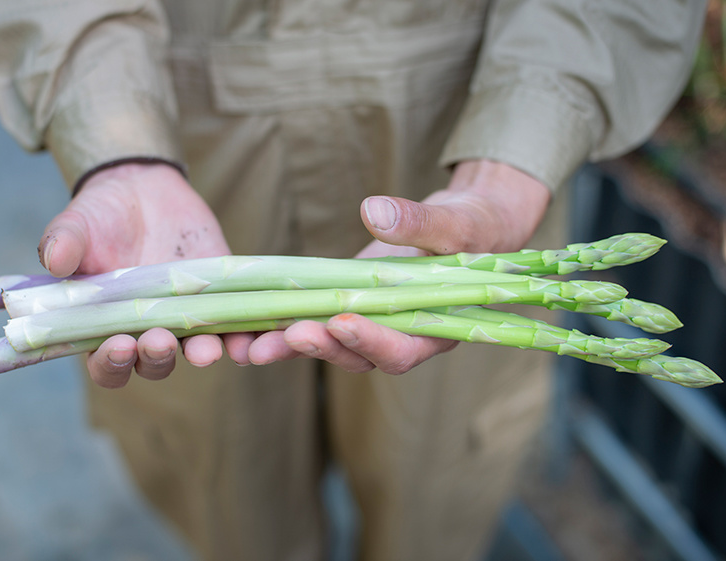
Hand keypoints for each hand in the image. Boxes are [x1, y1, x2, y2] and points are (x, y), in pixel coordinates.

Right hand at [38, 162, 232, 387]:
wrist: (142, 192)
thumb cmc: (98, 217)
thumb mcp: (74, 226)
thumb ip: (62, 244)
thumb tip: (53, 259)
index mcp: (104, 327)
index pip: (107, 364)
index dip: (112, 363)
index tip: (119, 344)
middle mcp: (147, 331)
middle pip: (153, 363)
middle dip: (157, 357)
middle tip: (160, 340)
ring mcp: (186, 318)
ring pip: (196, 351)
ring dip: (204, 354)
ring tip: (206, 350)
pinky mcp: (221, 299)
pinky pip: (236, 327)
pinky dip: (245, 338)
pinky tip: (251, 341)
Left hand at [243, 160, 551, 373]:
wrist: (465, 226)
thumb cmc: (471, 227)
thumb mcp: (455, 222)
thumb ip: (421, 222)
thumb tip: (373, 210)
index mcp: (436, 327)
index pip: (402, 347)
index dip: (372, 339)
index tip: (342, 320)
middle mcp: (402, 336)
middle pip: (360, 356)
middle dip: (324, 347)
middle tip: (289, 334)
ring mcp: (374, 324)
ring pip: (333, 346)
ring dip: (297, 345)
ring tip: (257, 344)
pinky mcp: (350, 307)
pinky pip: (318, 322)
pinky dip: (289, 324)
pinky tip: (254, 326)